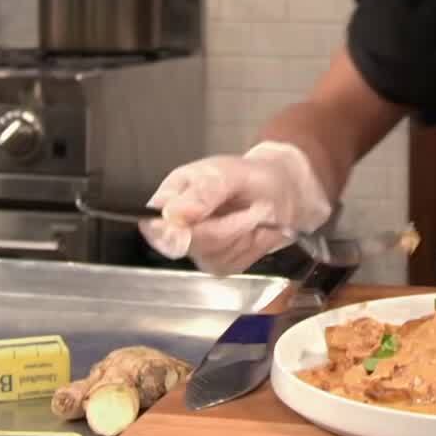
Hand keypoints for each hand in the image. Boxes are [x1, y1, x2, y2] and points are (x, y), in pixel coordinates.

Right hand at [139, 141, 332, 274]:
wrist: (279, 194)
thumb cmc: (251, 177)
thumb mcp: (231, 172)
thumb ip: (203, 191)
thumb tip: (174, 214)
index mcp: (171, 197)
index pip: (155, 226)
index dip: (174, 231)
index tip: (204, 220)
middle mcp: (178, 226)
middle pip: (190, 244)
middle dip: (229, 227)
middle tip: (255, 209)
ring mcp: (197, 248)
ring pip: (215, 256)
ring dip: (245, 235)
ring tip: (257, 213)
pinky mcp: (218, 263)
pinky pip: (234, 263)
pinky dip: (253, 247)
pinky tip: (257, 230)